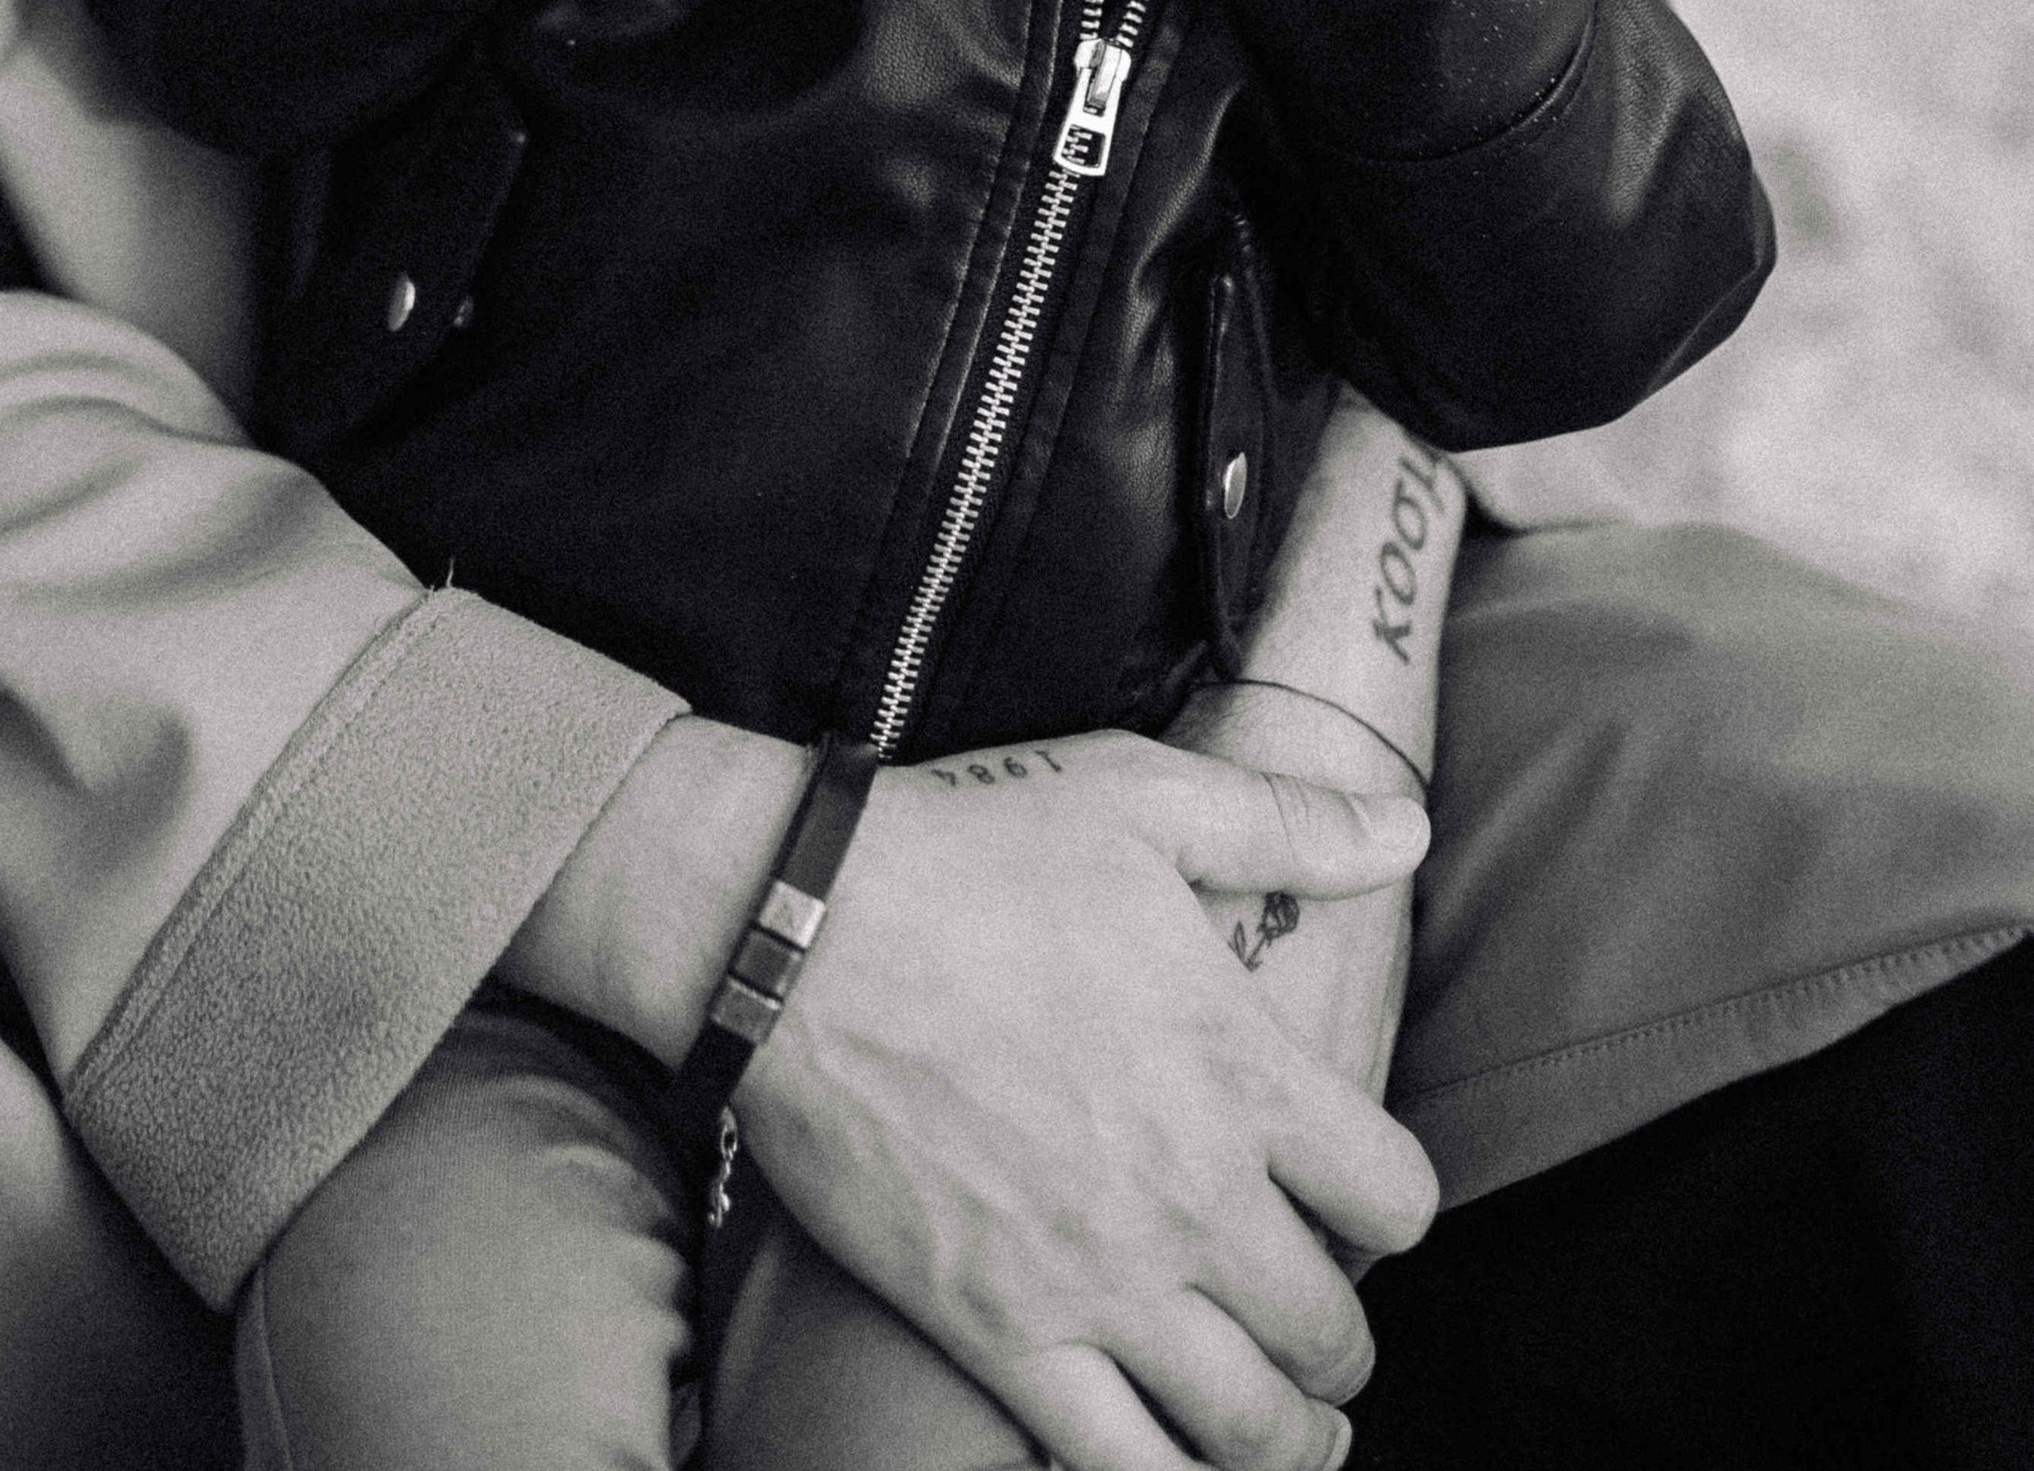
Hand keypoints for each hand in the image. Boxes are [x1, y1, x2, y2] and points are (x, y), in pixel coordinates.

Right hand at [736, 733, 1437, 1470]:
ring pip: (1249, 1428)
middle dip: (1338, 1343)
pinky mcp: (999, 1334)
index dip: (1390, 1204)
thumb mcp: (1140, 797)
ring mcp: (1097, 1281)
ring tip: (1280, 1423)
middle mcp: (1191, 1197)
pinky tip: (1176, 1461)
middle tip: (1309, 1323)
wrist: (796, 929)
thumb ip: (1289, 821)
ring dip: (1284, 1435)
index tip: (1352, 1198)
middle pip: (1332, 1335)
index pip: (1396, 1198)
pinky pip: (1119, 1467)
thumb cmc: (967, 852)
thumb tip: (1404, 828)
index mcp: (1240, 1071)